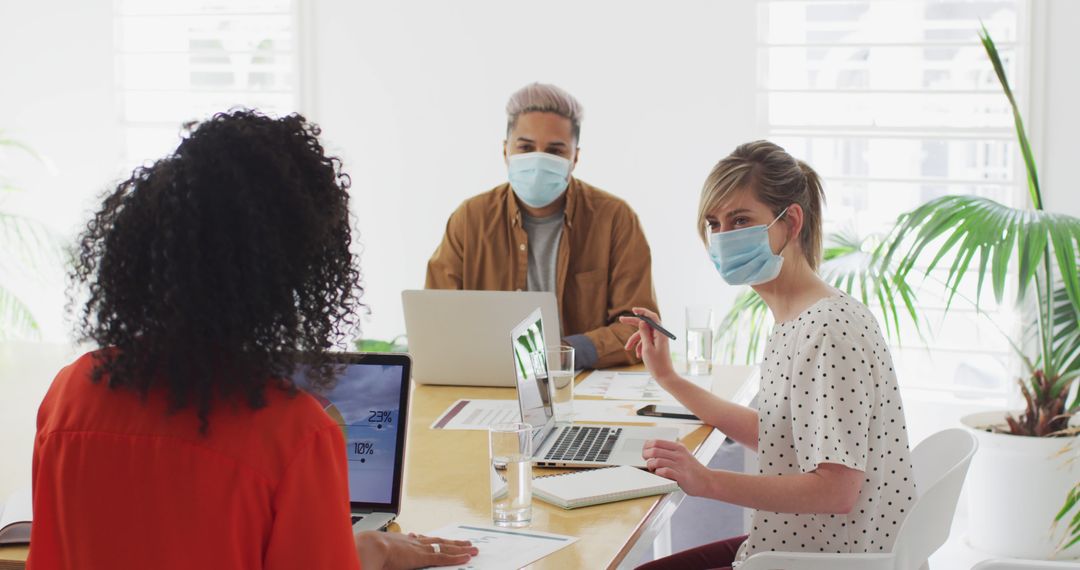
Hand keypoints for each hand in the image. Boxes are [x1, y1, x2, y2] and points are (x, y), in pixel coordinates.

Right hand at [355, 530, 476, 568]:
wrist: (369, 548)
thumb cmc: (367, 551)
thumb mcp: (377, 552)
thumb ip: (383, 554)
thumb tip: (378, 559)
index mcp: (402, 541)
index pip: (420, 539)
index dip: (430, 540)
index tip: (436, 539)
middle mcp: (414, 542)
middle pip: (437, 541)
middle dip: (452, 542)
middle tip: (464, 542)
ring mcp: (420, 549)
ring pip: (445, 548)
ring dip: (460, 548)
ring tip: (472, 548)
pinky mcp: (423, 557)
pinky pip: (444, 557)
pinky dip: (456, 557)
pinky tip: (466, 557)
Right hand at [618, 307, 675, 381]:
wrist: (664, 376)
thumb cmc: (657, 363)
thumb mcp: (647, 348)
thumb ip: (644, 334)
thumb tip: (641, 322)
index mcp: (660, 333)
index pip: (652, 317)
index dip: (643, 311)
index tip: (633, 310)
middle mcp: (659, 334)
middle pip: (645, 324)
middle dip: (633, 323)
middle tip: (621, 320)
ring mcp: (657, 340)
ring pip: (642, 334)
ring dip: (634, 341)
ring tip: (627, 349)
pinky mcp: (655, 345)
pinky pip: (645, 341)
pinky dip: (639, 347)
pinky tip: (637, 356)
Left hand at [642, 439, 712, 496]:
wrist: (708, 481)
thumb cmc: (693, 470)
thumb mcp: (684, 455)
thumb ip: (671, 452)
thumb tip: (652, 450)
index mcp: (678, 447)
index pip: (657, 442)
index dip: (647, 446)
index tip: (644, 451)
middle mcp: (679, 454)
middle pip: (655, 450)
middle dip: (646, 456)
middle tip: (646, 461)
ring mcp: (680, 465)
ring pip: (658, 461)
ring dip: (651, 466)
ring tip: (653, 469)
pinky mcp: (681, 476)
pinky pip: (664, 472)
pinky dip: (659, 473)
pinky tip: (660, 474)